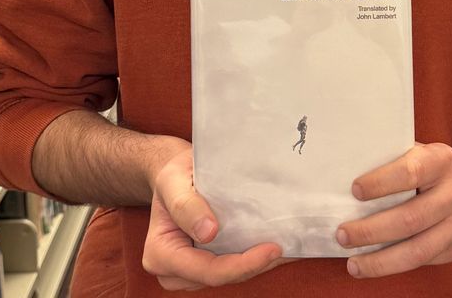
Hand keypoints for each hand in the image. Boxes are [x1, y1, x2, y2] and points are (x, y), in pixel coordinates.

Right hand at [142, 149, 285, 290]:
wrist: (174, 175)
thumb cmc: (173, 175)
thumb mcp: (173, 180)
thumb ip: (185, 205)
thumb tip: (208, 233)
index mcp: (160, 253)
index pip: (206, 270)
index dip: (241, 264)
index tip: (271, 248)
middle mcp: (173, 270)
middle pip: (221, 277)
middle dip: (255, 265)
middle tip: (288, 246)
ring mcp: (191, 271)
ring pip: (230, 275)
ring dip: (259, 263)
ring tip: (290, 245)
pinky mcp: (206, 263)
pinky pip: (233, 265)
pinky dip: (255, 257)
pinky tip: (279, 244)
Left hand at [335, 142, 451, 278]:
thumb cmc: (433, 167)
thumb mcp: (419, 152)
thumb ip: (392, 159)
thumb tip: (344, 172)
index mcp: (442, 160)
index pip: (410, 172)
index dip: (381, 182)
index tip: (354, 190)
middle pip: (411, 217)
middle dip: (372, 230)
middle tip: (343, 234)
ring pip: (418, 249)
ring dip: (380, 260)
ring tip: (353, 262)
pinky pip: (422, 261)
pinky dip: (393, 266)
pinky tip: (372, 265)